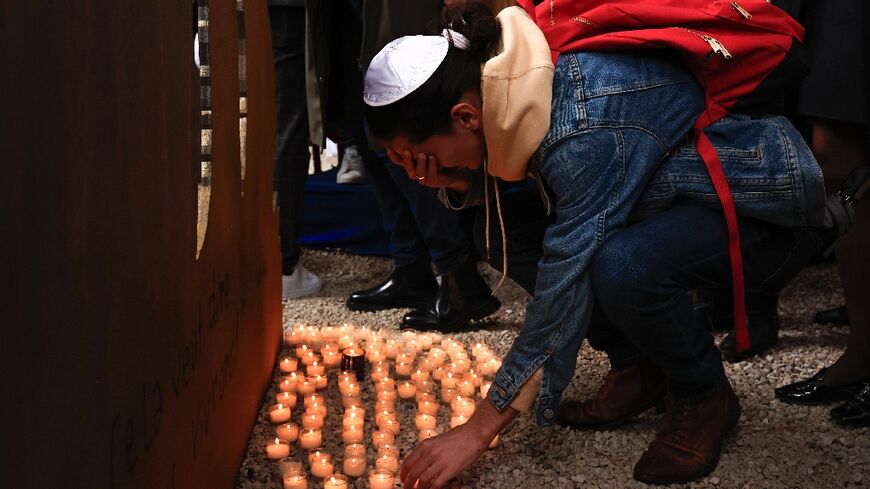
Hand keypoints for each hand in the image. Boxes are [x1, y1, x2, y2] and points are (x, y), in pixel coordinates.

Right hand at [386, 148, 469, 191]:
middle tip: (406, 150)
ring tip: (423, 154)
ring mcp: (424, 179)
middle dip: (406, 160)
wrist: (453, 170)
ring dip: (420, 163)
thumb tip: (412, 125)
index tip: (389, 148)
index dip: (393, 156)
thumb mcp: (427, 148)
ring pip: (418, 173)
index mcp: (412, 164)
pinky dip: (432, 166)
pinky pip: (431, 174)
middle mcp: (416, 172)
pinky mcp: (434, 182)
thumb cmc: (438, 157)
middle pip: (407, 168)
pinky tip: (433, 157)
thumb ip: (419, 143)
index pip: (399, 161)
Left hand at [400, 400, 517, 488]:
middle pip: (413, 473)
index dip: (403, 474)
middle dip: (408, 484)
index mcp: (425, 445)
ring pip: (422, 481)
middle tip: (407, 488)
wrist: (474, 434)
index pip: (408, 462)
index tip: (403, 479)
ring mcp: (440, 462)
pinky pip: (437, 484)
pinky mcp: (450, 470)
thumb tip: (421, 463)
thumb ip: (428, 450)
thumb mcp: (437, 440)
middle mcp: (430, 453)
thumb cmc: (459, 436)